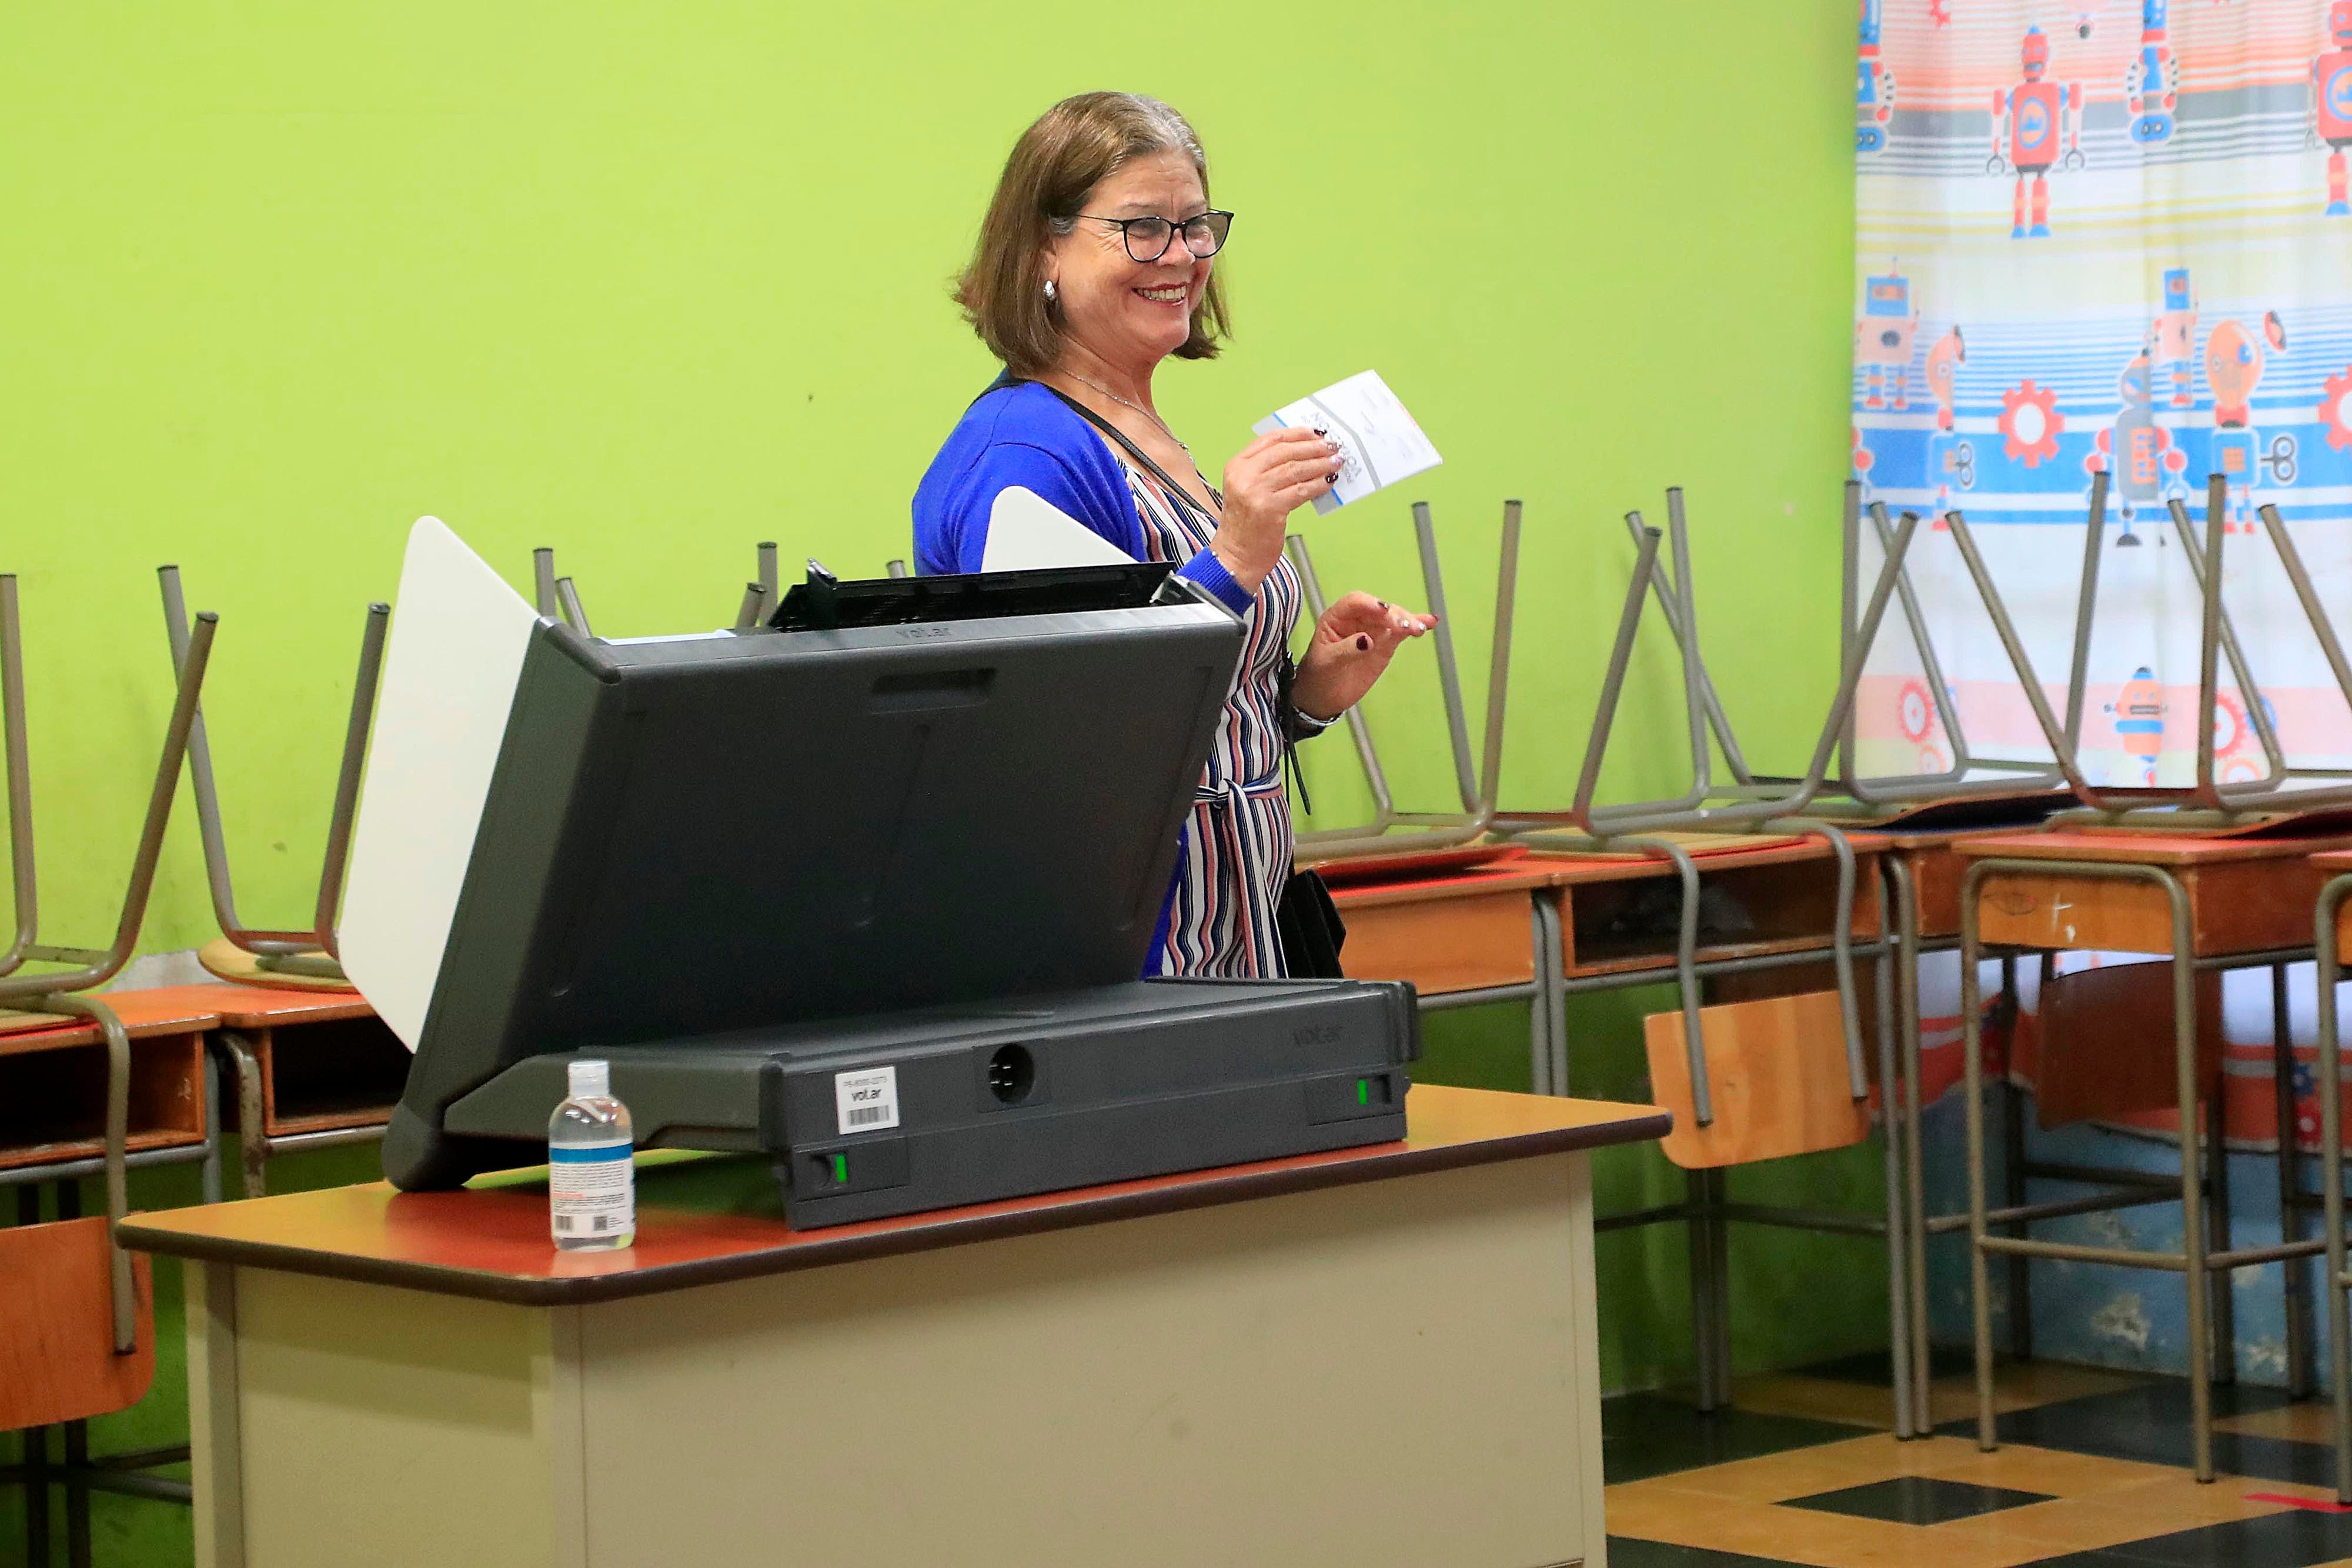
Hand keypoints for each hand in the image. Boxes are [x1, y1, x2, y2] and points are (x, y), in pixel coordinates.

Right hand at [1211, 428, 1343, 592]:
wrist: (1236, 556)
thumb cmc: (1245, 525)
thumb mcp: (1246, 488)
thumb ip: (1266, 470)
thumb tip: (1303, 454)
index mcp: (1237, 466)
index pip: (1270, 439)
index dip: (1296, 434)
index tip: (1314, 433)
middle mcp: (1244, 476)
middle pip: (1285, 452)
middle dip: (1312, 447)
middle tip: (1331, 446)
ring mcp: (1256, 492)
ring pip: (1296, 469)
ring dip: (1320, 464)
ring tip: (1335, 462)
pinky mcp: (1270, 509)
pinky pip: (1301, 491)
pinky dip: (1318, 484)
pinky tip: (1328, 482)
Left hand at [1291, 592, 1436, 720]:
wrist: (1323, 696)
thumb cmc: (1319, 675)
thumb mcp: (1327, 663)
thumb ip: (1347, 650)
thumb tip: (1367, 640)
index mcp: (1336, 618)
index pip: (1355, 602)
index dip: (1370, 604)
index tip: (1382, 610)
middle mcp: (1356, 620)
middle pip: (1380, 609)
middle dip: (1393, 615)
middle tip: (1403, 626)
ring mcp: (1373, 631)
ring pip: (1394, 619)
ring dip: (1408, 621)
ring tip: (1418, 629)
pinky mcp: (1385, 644)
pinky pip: (1401, 632)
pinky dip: (1415, 626)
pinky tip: (1429, 623)